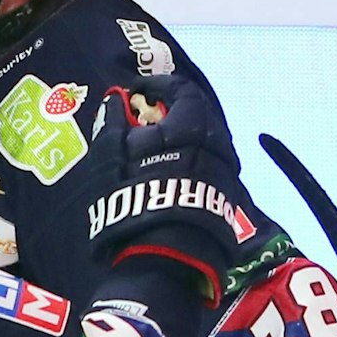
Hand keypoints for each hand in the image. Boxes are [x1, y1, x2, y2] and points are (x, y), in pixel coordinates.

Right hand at [84, 73, 246, 284]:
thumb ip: (112, 122)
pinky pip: (209, 165)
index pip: (180, 88)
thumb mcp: (110, 154)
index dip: (156, 85)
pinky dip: (190, 159)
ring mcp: (225, 171)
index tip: (136, 92)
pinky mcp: (226, 196)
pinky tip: (170, 173)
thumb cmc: (134, 195)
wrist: (167, 252)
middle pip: (197, 115)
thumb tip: (115, 100)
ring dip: (182, 138)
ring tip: (154, 148)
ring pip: (205, 142)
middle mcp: (216, 142)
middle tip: (143, 119)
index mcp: (191, 124)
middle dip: (170, 111)